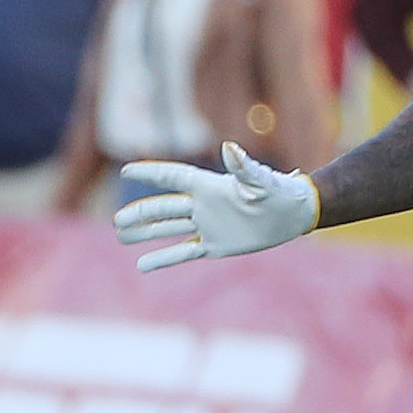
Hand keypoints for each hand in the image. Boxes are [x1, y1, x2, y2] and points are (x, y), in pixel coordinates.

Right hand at [114, 142, 319, 271]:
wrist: (295, 214)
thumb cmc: (281, 191)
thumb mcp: (261, 181)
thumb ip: (243, 167)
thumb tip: (228, 147)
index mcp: (209, 186)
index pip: (173, 178)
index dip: (150, 174)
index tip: (126, 170)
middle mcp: (203, 205)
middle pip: (163, 207)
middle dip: (140, 213)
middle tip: (117, 221)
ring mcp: (207, 226)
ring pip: (168, 229)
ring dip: (144, 233)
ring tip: (121, 236)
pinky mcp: (215, 246)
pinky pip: (183, 253)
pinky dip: (163, 259)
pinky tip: (142, 265)